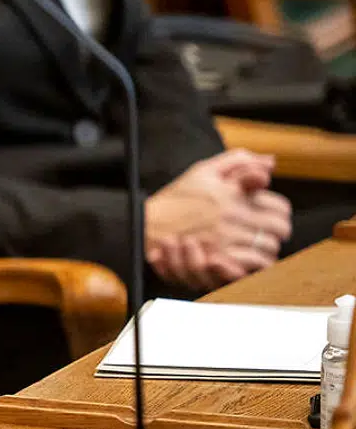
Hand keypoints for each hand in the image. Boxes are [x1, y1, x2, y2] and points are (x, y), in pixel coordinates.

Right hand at [145, 150, 292, 288]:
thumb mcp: (204, 170)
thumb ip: (239, 162)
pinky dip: (256, 265)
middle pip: (279, 230)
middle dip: (276, 232)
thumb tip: (270, 162)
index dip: (279, 213)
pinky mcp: (219, 258)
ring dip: (266, 249)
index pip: (280, 207)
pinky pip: (254, 266)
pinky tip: (247, 259)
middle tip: (264, 233)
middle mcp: (232, 216)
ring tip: (254, 247)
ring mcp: (226, 239)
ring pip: (269, 250)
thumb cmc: (176, 198)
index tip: (269, 216)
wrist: (148, 223)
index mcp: (233, 194)